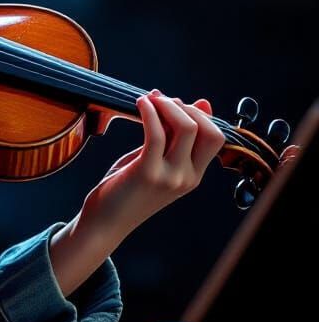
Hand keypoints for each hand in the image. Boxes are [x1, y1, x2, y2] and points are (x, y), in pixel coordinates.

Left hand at [83, 90, 226, 237]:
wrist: (105, 222)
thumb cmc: (126, 189)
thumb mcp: (154, 161)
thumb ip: (171, 137)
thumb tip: (198, 104)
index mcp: (194, 176)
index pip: (215, 138)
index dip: (198, 114)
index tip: (174, 102)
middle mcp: (188, 177)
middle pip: (208, 131)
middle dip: (186, 107)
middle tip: (161, 100)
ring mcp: (170, 176)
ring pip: (186, 127)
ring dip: (166, 105)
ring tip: (148, 99)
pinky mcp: (147, 172)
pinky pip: (155, 133)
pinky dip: (149, 112)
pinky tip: (139, 104)